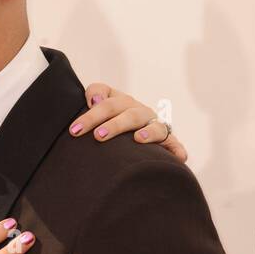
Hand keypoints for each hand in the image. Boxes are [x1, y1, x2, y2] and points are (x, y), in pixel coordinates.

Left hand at [70, 83, 187, 162]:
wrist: (134, 133)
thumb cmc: (111, 121)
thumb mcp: (100, 108)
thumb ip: (95, 96)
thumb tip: (93, 100)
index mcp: (120, 102)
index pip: (106, 100)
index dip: (92, 113)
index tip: (75, 130)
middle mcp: (138, 111)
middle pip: (128, 113)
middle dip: (113, 124)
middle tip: (98, 136)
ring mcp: (153, 125)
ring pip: (153, 126)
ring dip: (147, 132)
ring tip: (137, 139)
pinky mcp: (167, 140)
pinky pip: (174, 144)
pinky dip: (177, 149)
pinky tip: (179, 157)